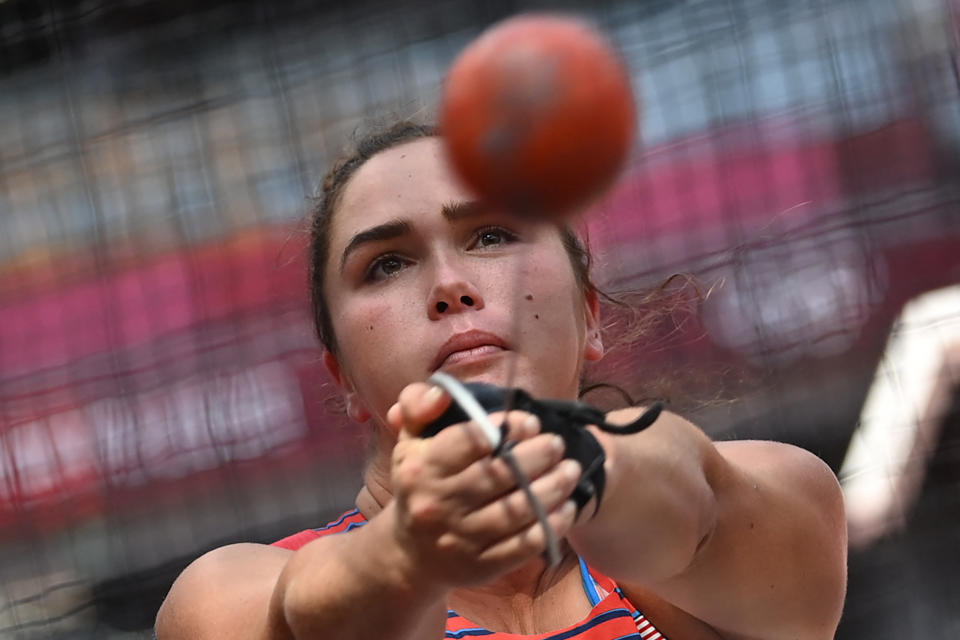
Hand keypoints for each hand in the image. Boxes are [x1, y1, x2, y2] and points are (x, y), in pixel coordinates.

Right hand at [384, 382, 580, 589]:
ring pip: (516, 511)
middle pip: (498, 475)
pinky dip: (551, 525)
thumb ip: (419, 404)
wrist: (410, 554)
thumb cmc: (420, 484)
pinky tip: (567, 507)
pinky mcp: (481, 566)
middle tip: (558, 443)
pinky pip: (523, 545)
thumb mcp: (410, 440)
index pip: (468, 441)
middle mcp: (438, 504)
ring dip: (552, 488)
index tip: (531, 421)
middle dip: (537, 456)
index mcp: (421, 468)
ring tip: (571, 470)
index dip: (505, 428)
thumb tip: (444, 392)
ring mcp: (460, 539)